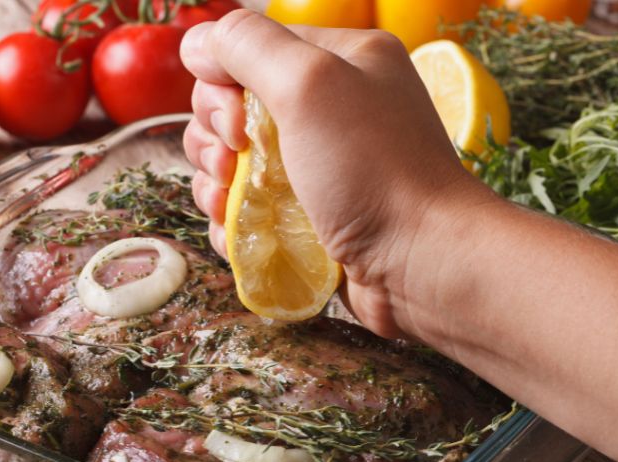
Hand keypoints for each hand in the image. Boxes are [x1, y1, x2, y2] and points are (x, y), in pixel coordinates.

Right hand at [180, 9, 495, 338]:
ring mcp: (314, 165)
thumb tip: (197, 42)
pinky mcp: (304, 214)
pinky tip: (237, 234)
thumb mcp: (311, 85)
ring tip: (230, 205)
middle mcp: (326, 108)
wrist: (420, 264)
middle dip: (216, 139)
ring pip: (232, 162)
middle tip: (234, 165)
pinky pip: (247, 207)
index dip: (223, 83)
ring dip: (217, 182)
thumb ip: (248, 46)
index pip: (249, 51)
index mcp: (337, 61)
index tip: (235, 123)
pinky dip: (233, 220)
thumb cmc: (372, 170)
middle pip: (232, 107)